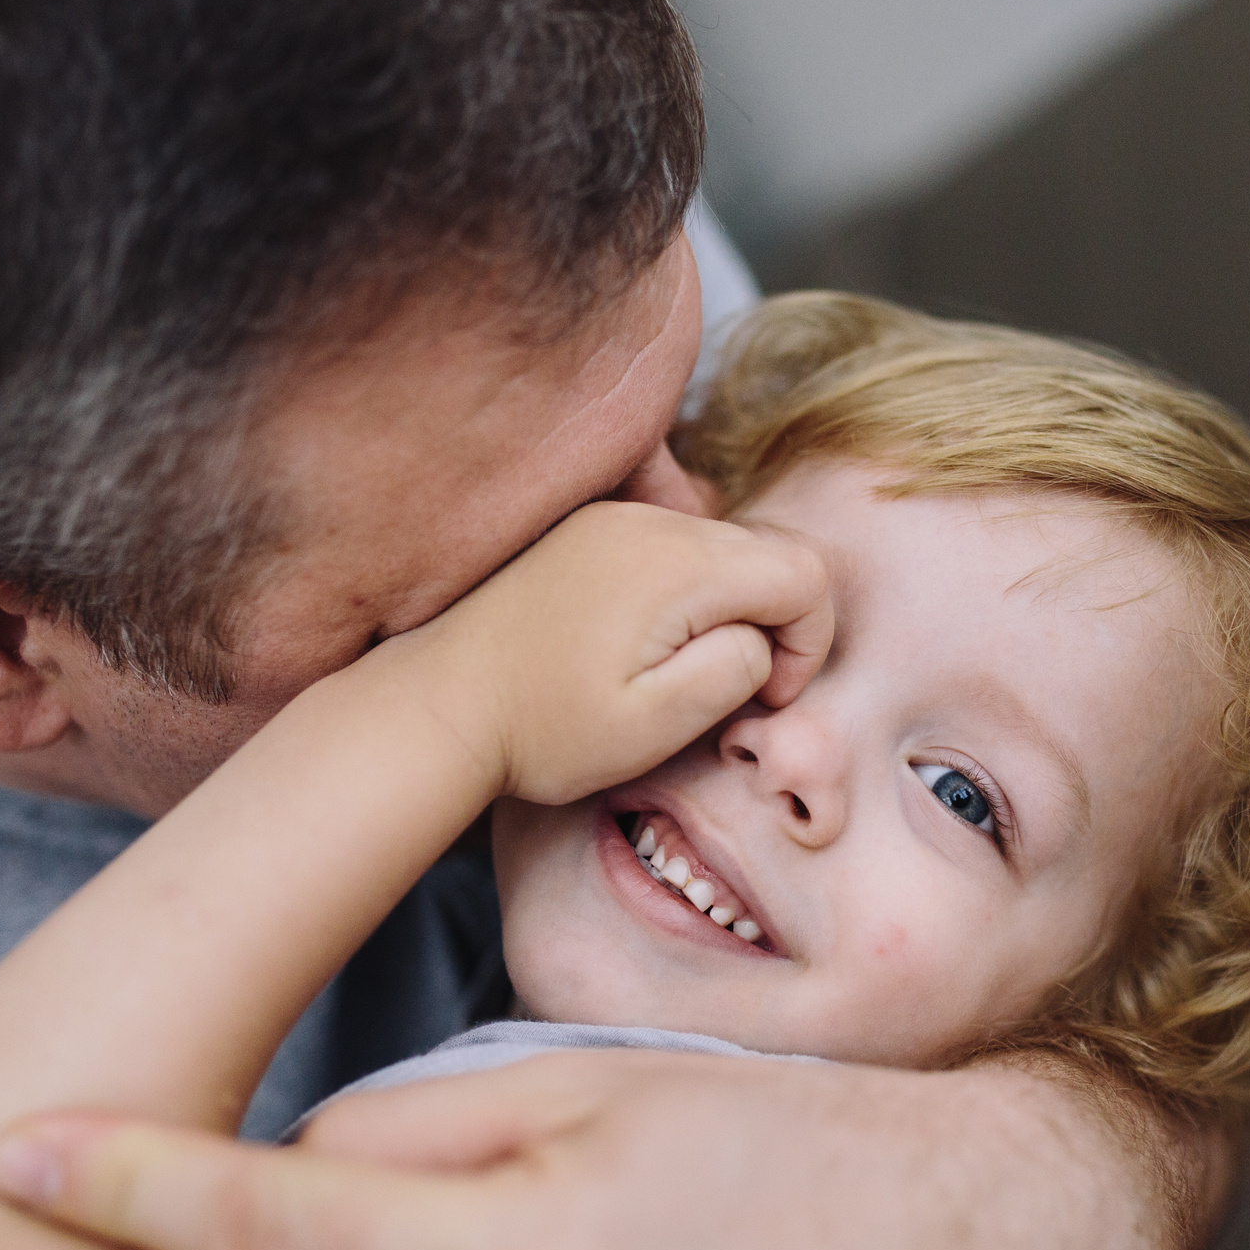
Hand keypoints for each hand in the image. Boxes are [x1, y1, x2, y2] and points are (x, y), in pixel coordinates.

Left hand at [382, 501, 830, 805]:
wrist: (440, 705)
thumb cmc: (545, 729)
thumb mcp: (655, 725)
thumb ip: (734, 669)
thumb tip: (762, 639)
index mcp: (676, 563)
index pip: (804, 572)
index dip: (808, 641)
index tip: (764, 694)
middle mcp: (650, 522)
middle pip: (769, 550)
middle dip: (777, 622)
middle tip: (732, 689)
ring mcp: (615, 520)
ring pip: (724, 546)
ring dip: (731, 607)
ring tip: (683, 670)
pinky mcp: (589, 532)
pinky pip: (674, 547)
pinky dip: (687, 592)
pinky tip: (644, 645)